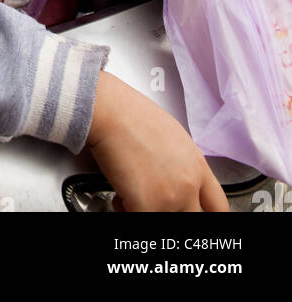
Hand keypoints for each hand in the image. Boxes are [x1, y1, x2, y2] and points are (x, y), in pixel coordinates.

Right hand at [88, 72, 228, 211]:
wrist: (110, 111)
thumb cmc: (131, 114)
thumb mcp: (171, 136)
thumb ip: (180, 164)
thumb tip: (173, 177)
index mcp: (197, 165)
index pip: (219, 206)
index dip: (207, 214)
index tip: (196, 213)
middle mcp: (189, 184)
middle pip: (193, 217)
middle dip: (171, 210)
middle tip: (155, 203)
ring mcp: (170, 198)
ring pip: (163, 218)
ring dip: (147, 210)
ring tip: (132, 194)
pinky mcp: (147, 206)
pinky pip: (140, 220)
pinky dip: (126, 210)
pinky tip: (120, 196)